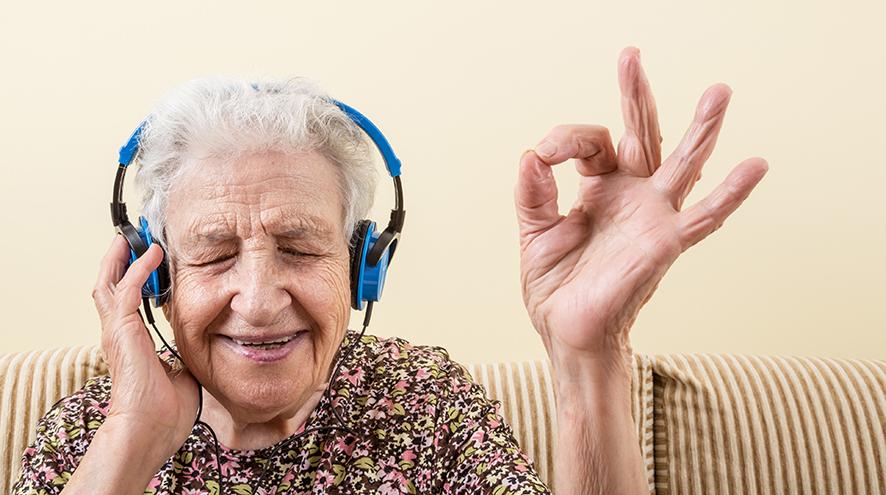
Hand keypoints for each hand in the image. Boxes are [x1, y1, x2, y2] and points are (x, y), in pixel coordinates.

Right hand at [91, 235, 198, 462]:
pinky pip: (127, 289)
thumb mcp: (181, 373)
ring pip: (109, 282)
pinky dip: (138, 268)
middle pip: (109, 285)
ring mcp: (116, 331)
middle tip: (134, 237)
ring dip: (122, 256)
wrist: (151, 430)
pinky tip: (153, 254)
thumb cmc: (165, 412)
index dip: (135, 279)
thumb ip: (185, 354)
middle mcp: (119, 333)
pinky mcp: (121, 330)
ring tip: (134, 236)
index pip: (127, 301)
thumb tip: (202, 346)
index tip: (150, 260)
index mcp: (132, 343)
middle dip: (119, 259)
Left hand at [515, 47, 768, 375]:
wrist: (568, 333)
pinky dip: (732, 193)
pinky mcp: (664, 243)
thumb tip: (531, 154)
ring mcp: (652, 216)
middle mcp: (631, 195)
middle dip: (636, 95)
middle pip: (640, 134)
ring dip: (700, 128)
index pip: (591, 142)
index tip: (544, 155)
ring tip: (720, 91)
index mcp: (599, 189)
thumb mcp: (534, 233)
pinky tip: (756, 165)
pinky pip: (705, 216)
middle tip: (631, 55)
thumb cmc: (556, 287)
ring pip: (683, 163)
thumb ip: (533, 194)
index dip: (566, 138)